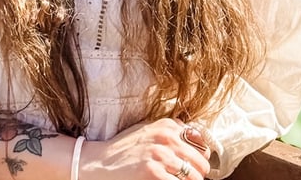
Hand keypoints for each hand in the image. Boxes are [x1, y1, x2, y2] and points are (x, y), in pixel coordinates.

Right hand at [80, 117, 210, 179]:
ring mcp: (160, 155)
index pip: (201, 143)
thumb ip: (170, 130)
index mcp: (167, 126)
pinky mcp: (154, 173)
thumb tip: (197, 138)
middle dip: (199, 175)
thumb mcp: (147, 130)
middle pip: (201, 163)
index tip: (197, 166)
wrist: (99, 164)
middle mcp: (166, 137)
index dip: (201, 158)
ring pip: (194, 177)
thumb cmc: (124, 149)